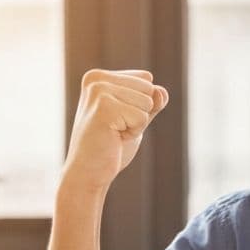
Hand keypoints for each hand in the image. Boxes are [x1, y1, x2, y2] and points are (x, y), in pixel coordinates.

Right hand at [61, 68, 168, 192]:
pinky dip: (133, 133)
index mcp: (100, 76)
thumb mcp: (136, 119)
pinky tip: (113, 138)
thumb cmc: (110, 147)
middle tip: (116, 130)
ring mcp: (98, 91)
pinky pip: (142, 117)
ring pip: (147, 103)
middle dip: (140, 115)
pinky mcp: (104, 107)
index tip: (118, 121)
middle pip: (149, 89)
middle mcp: (96, 79)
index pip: (146, 81)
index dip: (140, 107)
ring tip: (114, 134)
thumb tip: (162, 92)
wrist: (88, 173)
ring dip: (136, 125)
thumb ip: (152, 102)